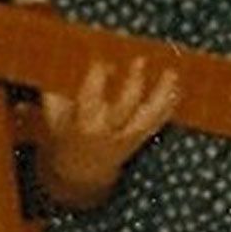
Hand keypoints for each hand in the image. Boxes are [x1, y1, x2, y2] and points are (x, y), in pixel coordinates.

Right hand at [40, 57, 178, 201]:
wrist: (80, 172)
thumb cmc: (66, 134)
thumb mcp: (54, 117)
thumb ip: (56, 93)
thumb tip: (58, 64)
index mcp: (82, 125)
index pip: (89, 100)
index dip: (96, 79)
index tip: (102, 59)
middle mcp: (106, 132)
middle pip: (123, 107)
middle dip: (133, 84)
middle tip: (140, 60)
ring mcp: (126, 138)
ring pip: (147, 117)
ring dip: (161, 95)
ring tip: (171, 74)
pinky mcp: (139, 140)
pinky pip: (156, 124)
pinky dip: (167, 108)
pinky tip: (176, 90)